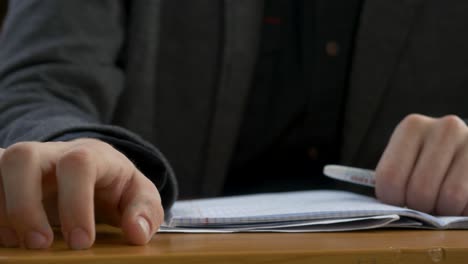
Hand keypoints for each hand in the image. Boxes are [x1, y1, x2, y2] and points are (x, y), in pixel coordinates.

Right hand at [0, 138, 163, 248]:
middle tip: (39, 245)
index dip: (76, 203)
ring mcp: (25, 163)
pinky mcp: (5, 176)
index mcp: (92, 156)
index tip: (82, 242)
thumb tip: (137, 232)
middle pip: (24, 158)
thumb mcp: (139, 196)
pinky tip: (3, 235)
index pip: (78, 165)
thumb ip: (145, 211)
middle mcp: (53, 154)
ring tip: (16, 244)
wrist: (95, 172)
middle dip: (24, 204)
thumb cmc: (115, 186)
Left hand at [376, 114, 467, 215]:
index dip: (392, 200)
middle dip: (420, 208)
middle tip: (423, 203)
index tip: (399, 200)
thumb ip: (394, 180)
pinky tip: (459, 200)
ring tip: (440, 201)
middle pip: (420, 190)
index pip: (390, 177)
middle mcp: (444, 129)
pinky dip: (462, 209)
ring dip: (443, 210)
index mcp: (412, 127)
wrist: (461, 152)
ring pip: (450, 197)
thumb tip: (394, 210)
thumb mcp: (405, 162)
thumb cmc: (425, 162)